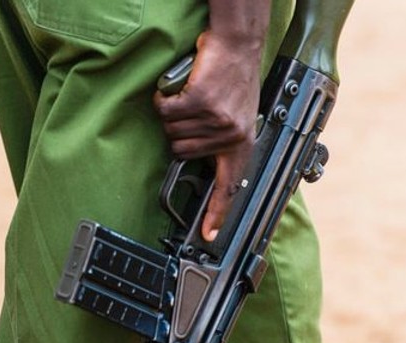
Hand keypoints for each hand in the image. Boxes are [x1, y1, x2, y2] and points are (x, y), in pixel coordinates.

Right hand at [154, 32, 262, 241]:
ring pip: (171, 131)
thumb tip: (196, 158)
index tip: (209, 235)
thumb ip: (219, 141)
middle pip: (181, 152)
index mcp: (241, 144)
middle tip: (194, 110)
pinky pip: (166, 110)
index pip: (229, 187)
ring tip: (192, 96)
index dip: (217, 212)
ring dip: (173, 112)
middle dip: (178, 132)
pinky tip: (180, 88)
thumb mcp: (236, 116)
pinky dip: (165, 98)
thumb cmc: (233, 77)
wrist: (237, 44)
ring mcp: (216, 120)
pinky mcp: (201, 102)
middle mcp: (231, 136)